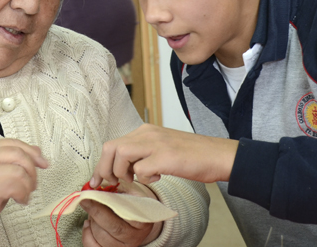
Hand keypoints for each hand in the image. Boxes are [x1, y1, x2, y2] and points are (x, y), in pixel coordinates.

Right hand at [0, 139, 48, 235]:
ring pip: (20, 171)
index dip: (31, 152)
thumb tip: (35, 152)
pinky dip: (23, 194)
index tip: (42, 162)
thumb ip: (12, 161)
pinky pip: (16, 186)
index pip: (12, 143)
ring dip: (28, 185)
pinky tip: (20, 200)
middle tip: (33, 183)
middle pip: (18, 154)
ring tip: (24, 194)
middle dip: (32, 170)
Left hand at [80, 181, 161, 246]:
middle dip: (96, 211)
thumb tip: (98, 188)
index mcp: (143, 222)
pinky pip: (92, 246)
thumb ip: (119, 192)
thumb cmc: (131, 207)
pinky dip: (86, 234)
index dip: (109, 203)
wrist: (135, 224)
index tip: (95, 194)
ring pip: (101, 237)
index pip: (126, 213)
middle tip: (85, 200)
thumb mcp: (131, 197)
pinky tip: (88, 224)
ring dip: (92, 221)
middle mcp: (134, 238)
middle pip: (114, 227)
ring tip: (92, 211)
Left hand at [91, 124, 238, 186]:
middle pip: (111, 147)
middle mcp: (148, 133)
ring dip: (121, 172)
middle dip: (104, 168)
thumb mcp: (162, 148)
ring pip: (121, 154)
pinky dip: (143, 178)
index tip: (98, 179)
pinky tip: (157, 178)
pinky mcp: (166, 156)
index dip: (102, 163)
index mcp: (146, 131)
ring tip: (134, 180)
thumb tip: (123, 170)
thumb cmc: (192, 155)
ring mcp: (157, 143)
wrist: (218, 155)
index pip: (113, 144)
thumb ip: (143, 154)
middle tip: (109, 184)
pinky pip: (141, 168)